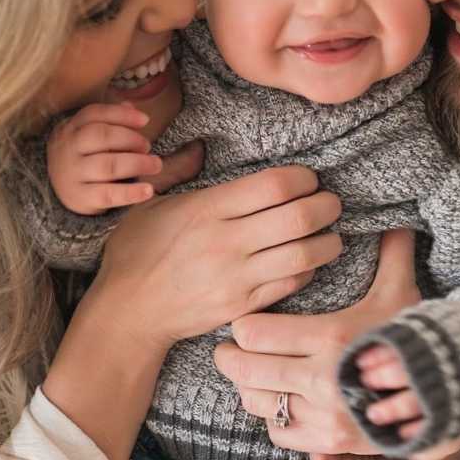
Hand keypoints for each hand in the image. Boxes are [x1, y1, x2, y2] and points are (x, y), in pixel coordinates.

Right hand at [47, 102, 162, 212]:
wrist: (57, 189)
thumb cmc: (85, 155)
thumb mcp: (91, 135)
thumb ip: (112, 120)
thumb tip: (131, 106)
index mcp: (72, 128)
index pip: (94, 114)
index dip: (121, 115)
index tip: (145, 120)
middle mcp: (69, 149)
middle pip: (100, 136)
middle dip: (130, 138)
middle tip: (147, 146)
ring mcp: (72, 174)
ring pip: (106, 166)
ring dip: (136, 163)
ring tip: (155, 165)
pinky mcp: (80, 198)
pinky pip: (107, 195)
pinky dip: (130, 193)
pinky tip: (148, 190)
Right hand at [87, 164, 343, 348]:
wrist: (128, 314)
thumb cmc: (136, 253)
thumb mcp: (151, 205)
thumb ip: (179, 171)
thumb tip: (200, 145)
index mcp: (207, 209)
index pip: (273, 185)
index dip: (303, 178)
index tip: (308, 178)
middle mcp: (227, 242)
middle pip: (298, 217)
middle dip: (327, 205)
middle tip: (331, 202)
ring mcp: (237, 278)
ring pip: (304, 254)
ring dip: (328, 241)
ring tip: (331, 233)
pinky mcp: (243, 306)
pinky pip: (291, 284)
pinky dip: (308, 269)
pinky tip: (308, 260)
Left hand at [214, 227, 419, 454]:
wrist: (444, 398)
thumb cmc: (416, 341)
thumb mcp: (403, 296)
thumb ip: (392, 256)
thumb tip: (394, 219)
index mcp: (332, 337)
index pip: (256, 333)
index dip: (241, 325)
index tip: (242, 321)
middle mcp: (322, 379)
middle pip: (246, 369)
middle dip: (230, 357)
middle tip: (228, 347)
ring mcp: (324, 417)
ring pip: (258, 402)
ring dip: (247, 386)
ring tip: (248, 371)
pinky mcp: (329, 444)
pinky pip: (279, 432)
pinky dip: (272, 417)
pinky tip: (278, 401)